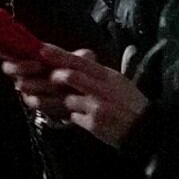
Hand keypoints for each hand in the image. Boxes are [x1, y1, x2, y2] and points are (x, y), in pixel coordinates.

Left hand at [3, 42, 146, 146]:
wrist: (145, 130)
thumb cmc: (129, 105)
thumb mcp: (117, 83)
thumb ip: (95, 75)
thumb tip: (70, 66)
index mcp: (107, 75)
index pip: (82, 61)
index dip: (61, 55)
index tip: (42, 48)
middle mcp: (102, 88)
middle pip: (73, 75)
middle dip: (52, 70)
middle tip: (32, 66)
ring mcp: (98, 106)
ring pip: (67, 97)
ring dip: (50, 97)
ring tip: (33, 93)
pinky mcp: (94, 123)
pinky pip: (72, 117)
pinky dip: (65, 115)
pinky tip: (62, 114)